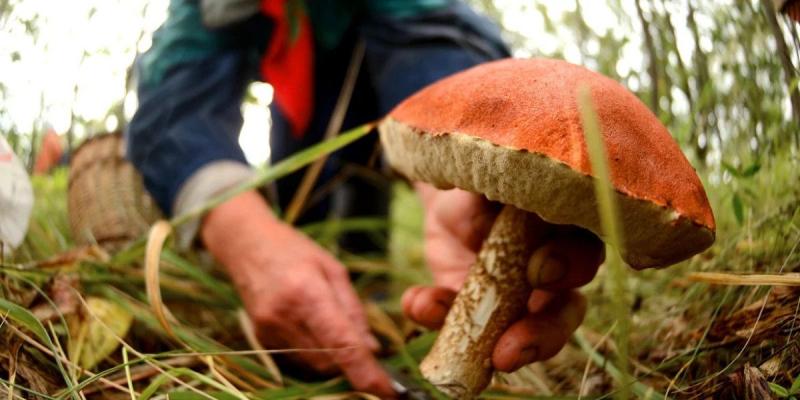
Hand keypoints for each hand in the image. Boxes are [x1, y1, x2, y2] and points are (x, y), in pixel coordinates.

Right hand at [201, 191, 394, 396]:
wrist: (245, 244)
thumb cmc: (295, 250)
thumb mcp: (333, 269)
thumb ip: (353, 311)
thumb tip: (373, 350)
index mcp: (307, 293)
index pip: (341, 344)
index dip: (366, 373)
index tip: (388, 390)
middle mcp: (285, 317)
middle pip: (329, 362)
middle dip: (353, 363)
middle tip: (368, 351)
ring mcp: (268, 331)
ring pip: (313, 366)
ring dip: (333, 359)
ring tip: (335, 328)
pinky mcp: (260, 339)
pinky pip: (297, 360)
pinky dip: (314, 353)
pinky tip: (313, 328)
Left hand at [403, 184, 603, 371]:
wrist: (454, 193)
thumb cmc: (490, 177)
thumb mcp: (498, 174)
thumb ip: (510, 189)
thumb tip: (509, 190)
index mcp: (569, 234)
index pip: (584, 256)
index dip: (569, 269)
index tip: (539, 272)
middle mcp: (553, 276)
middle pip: (563, 315)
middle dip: (539, 336)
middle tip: (508, 352)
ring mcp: (516, 301)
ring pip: (521, 335)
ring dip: (494, 348)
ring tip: (463, 352)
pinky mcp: (477, 312)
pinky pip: (459, 325)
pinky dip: (433, 314)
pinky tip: (417, 302)